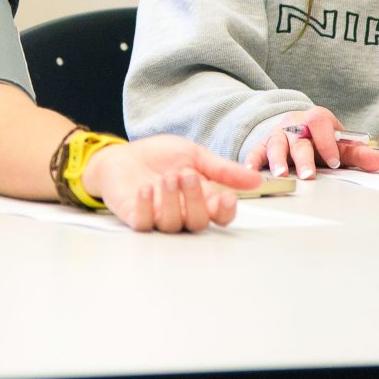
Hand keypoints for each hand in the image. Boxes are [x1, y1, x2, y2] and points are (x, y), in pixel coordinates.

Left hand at [80, 134, 263, 232]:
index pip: (220, 217)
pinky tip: (145, 189)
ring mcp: (158, 218)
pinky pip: (144, 224)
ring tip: (166, 177)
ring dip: (171, 200)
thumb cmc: (159, 157)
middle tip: (186, 175)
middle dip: (195, 200)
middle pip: (198, 223)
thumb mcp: (194, 155)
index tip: (226, 198)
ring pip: (172, 224)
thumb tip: (256, 179)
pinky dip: (146, 207)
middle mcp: (182, 213)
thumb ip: (222, 169)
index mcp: (201, 199)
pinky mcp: (136, 218)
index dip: (226, 212)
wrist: (123, 155)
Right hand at [242, 107, 378, 179]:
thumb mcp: (341, 145)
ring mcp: (277, 134)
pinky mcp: (262, 145)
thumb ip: (362, 154)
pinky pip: (256, 151)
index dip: (328, 143)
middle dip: (303, 157)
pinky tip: (251, 171)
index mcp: (317, 119)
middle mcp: (295, 124)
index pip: (321, 124)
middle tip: (308, 175)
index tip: (334, 163)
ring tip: (280, 174)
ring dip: (277, 160)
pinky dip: (252, 161)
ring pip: (275, 144)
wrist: (296, 129)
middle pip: (298, 139)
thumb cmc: (321, 140)